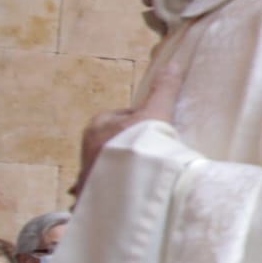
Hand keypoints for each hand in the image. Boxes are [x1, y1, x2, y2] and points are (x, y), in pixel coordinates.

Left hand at [75, 65, 182, 194]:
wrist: (128, 185)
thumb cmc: (138, 146)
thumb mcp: (155, 114)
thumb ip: (163, 91)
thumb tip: (174, 65)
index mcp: (98, 125)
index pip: (119, 117)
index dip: (139, 123)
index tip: (154, 132)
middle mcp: (87, 148)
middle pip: (112, 143)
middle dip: (126, 149)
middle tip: (150, 155)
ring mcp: (87, 174)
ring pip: (106, 167)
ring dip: (120, 172)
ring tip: (142, 178)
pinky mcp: (90, 197)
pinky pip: (102, 192)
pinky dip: (113, 194)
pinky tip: (128, 197)